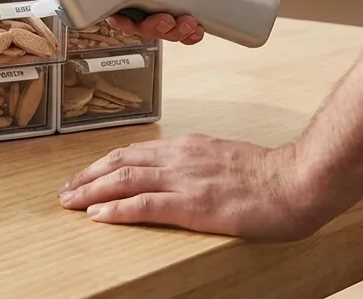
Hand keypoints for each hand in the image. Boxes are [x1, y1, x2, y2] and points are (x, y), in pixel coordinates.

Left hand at [57, 134, 323, 241]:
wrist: (296, 181)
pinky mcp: (193, 204)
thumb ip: (201, 164)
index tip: (87, 174)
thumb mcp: (227, 159)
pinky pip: (145, 205)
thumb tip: (184, 175)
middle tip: (66, 190)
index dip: (106, 163)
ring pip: (124, 180)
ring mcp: (184, 180)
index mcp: (188, 147)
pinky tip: (98, 215)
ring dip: (92, 191)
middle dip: (89, 176)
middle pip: (121, 162)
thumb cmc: (270, 176)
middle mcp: (180, 158)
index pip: (135, 152)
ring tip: (70, 202)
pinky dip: (117, 210)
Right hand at [109, 0, 262, 42]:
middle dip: (150, 25)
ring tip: (188, 25)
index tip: (124, 20)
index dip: (118, 8)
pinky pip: (183, 24)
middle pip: (139, 12)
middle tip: (166, 22)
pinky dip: (188, 33)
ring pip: (162, 22)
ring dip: (172, 32)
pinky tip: (197, 30)